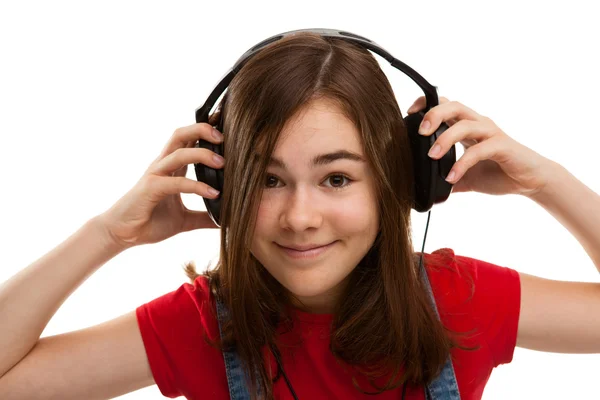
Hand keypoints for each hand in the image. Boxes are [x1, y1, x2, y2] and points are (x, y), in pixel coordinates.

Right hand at [98, 123, 224, 248]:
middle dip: (202, 130)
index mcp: (172, 168)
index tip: (227, 130)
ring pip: (179, 153)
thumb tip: (227, 221)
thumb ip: (205, 218)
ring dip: (202, 154)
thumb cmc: (150, 222)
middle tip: (224, 138)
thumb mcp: (185, 220)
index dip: (206, 132)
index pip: (189, 141)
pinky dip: (196, 186)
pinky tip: (213, 193)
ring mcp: (155, 175)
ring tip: (222, 163)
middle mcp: (163, 166)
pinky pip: (175, 182)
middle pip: (181, 135)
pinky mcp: (150, 189)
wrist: (122, 235)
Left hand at [406, 96, 553, 197]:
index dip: (427, 104)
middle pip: (454, 106)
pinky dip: (462, 163)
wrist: (530, 182)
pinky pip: (479, 150)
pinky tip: (451, 177)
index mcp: (468, 126)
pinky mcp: (502, 146)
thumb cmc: (498, 173)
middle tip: (420, 132)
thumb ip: (446, 177)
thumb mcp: (465, 177)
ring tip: (432, 156)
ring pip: (465, 125)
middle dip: (434, 115)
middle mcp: (479, 124)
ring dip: (445, 139)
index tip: (409, 113)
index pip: (446, 105)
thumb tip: (424, 188)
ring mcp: (491, 133)